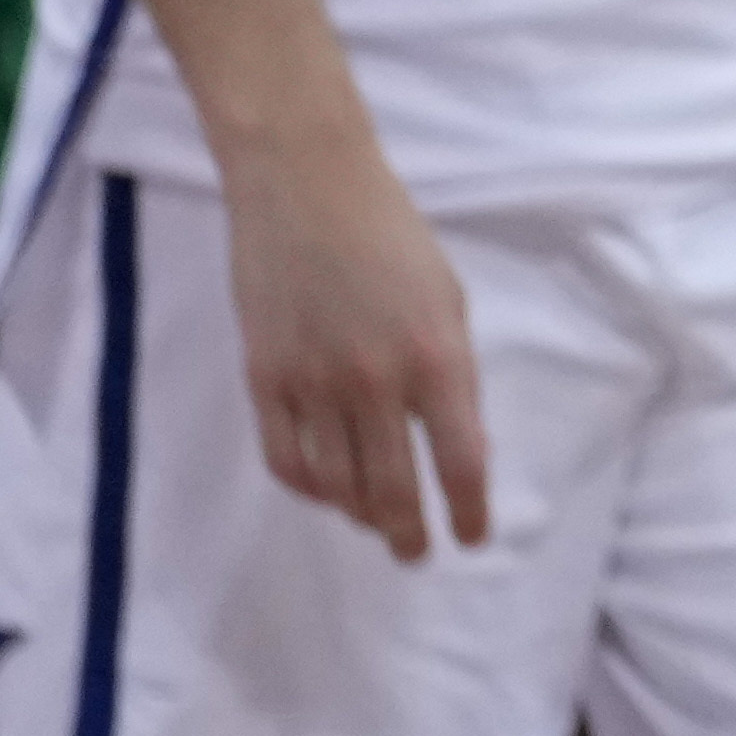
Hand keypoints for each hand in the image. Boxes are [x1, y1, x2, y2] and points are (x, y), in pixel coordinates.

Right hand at [219, 115, 488, 560]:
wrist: (305, 185)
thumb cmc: (392, 235)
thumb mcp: (448, 301)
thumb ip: (453, 376)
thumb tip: (461, 448)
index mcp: (436, 358)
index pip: (460, 462)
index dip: (469, 512)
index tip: (472, 538)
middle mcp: (376, 382)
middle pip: (392, 491)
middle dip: (409, 533)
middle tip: (417, 551)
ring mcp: (313, 384)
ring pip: (336, 485)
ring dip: (359, 515)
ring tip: (375, 521)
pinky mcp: (263, 379)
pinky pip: (286, 460)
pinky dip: (309, 487)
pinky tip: (326, 489)